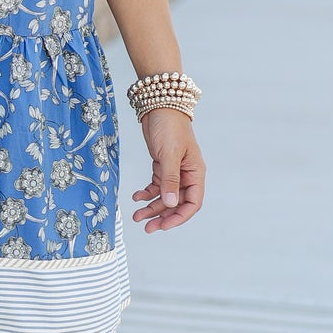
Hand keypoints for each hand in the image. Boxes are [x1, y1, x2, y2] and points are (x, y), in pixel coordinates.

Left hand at [131, 109, 204, 231]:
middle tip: (146, 227)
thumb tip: (171, 204)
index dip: (179, 217)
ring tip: (136, 216)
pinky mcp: (162, 166)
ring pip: (164, 197)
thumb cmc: (170, 126)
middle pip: (177, 203)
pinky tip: (136, 197)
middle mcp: (187, 175)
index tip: (163, 225)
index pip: (192, 203)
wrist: (158, 105)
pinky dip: (146, 194)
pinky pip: (155, 186)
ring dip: (151, 207)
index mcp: (196, 173)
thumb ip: (170, 180)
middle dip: (162, 216)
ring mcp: (174, 172)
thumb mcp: (169, 154)